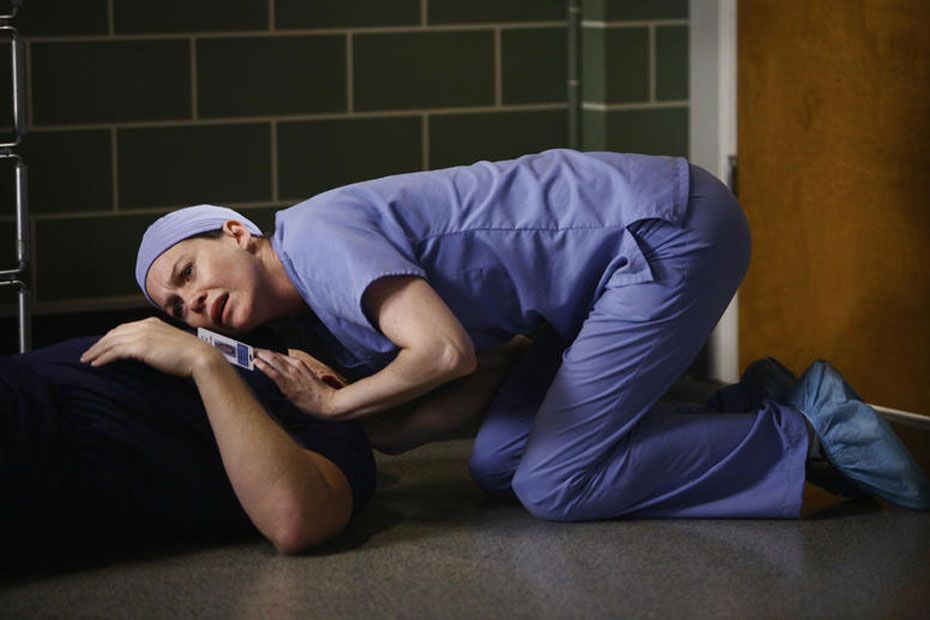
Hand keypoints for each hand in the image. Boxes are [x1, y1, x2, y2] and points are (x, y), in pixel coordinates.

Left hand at [80, 317, 220, 376]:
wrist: (200, 357)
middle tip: (88, 353)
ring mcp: (142, 334)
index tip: (103, 346)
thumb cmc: (191, 355)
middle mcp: (145, 325)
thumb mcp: (172, 346)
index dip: (111, 337)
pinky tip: (96, 364)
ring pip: (111, 341)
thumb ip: (159, 345)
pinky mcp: (140, 346)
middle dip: (100, 343)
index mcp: (153, 322)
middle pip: (115, 333)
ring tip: (87, 359)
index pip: (125, 328)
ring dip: (97, 351)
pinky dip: (103, 357)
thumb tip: (152, 354)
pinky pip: (115, 351)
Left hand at [255, 349, 337, 418]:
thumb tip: (285, 377)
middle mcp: (295, 367)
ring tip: (247, 352)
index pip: (279, 355)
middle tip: (247, 349)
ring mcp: (292, 375)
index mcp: (300, 364)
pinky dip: (264, 366)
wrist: (329, 403)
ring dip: (259, 355)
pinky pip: (273, 373)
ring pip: (272, 361)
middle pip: (273, 355)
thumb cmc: (320, 395)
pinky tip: (255, 362)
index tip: (256, 351)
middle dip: (260, 351)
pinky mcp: (289, 385)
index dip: (267, 353)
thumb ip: (297, 375)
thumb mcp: (308, 380)